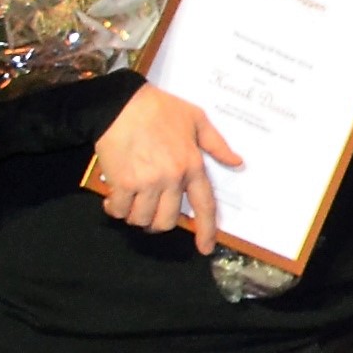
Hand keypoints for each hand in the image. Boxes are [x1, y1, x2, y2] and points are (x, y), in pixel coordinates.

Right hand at [94, 84, 239, 250]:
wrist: (122, 104)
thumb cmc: (160, 109)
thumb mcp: (196, 120)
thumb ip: (217, 144)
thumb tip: (237, 162)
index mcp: (193, 165)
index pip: (204, 205)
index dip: (206, 229)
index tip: (205, 248)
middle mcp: (172, 178)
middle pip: (167, 221)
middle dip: (158, 222)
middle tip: (150, 211)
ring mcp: (148, 183)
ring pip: (142, 219)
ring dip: (136, 216)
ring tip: (132, 201)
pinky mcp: (123, 184)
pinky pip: (120, 211)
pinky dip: (116, 209)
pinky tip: (114, 198)